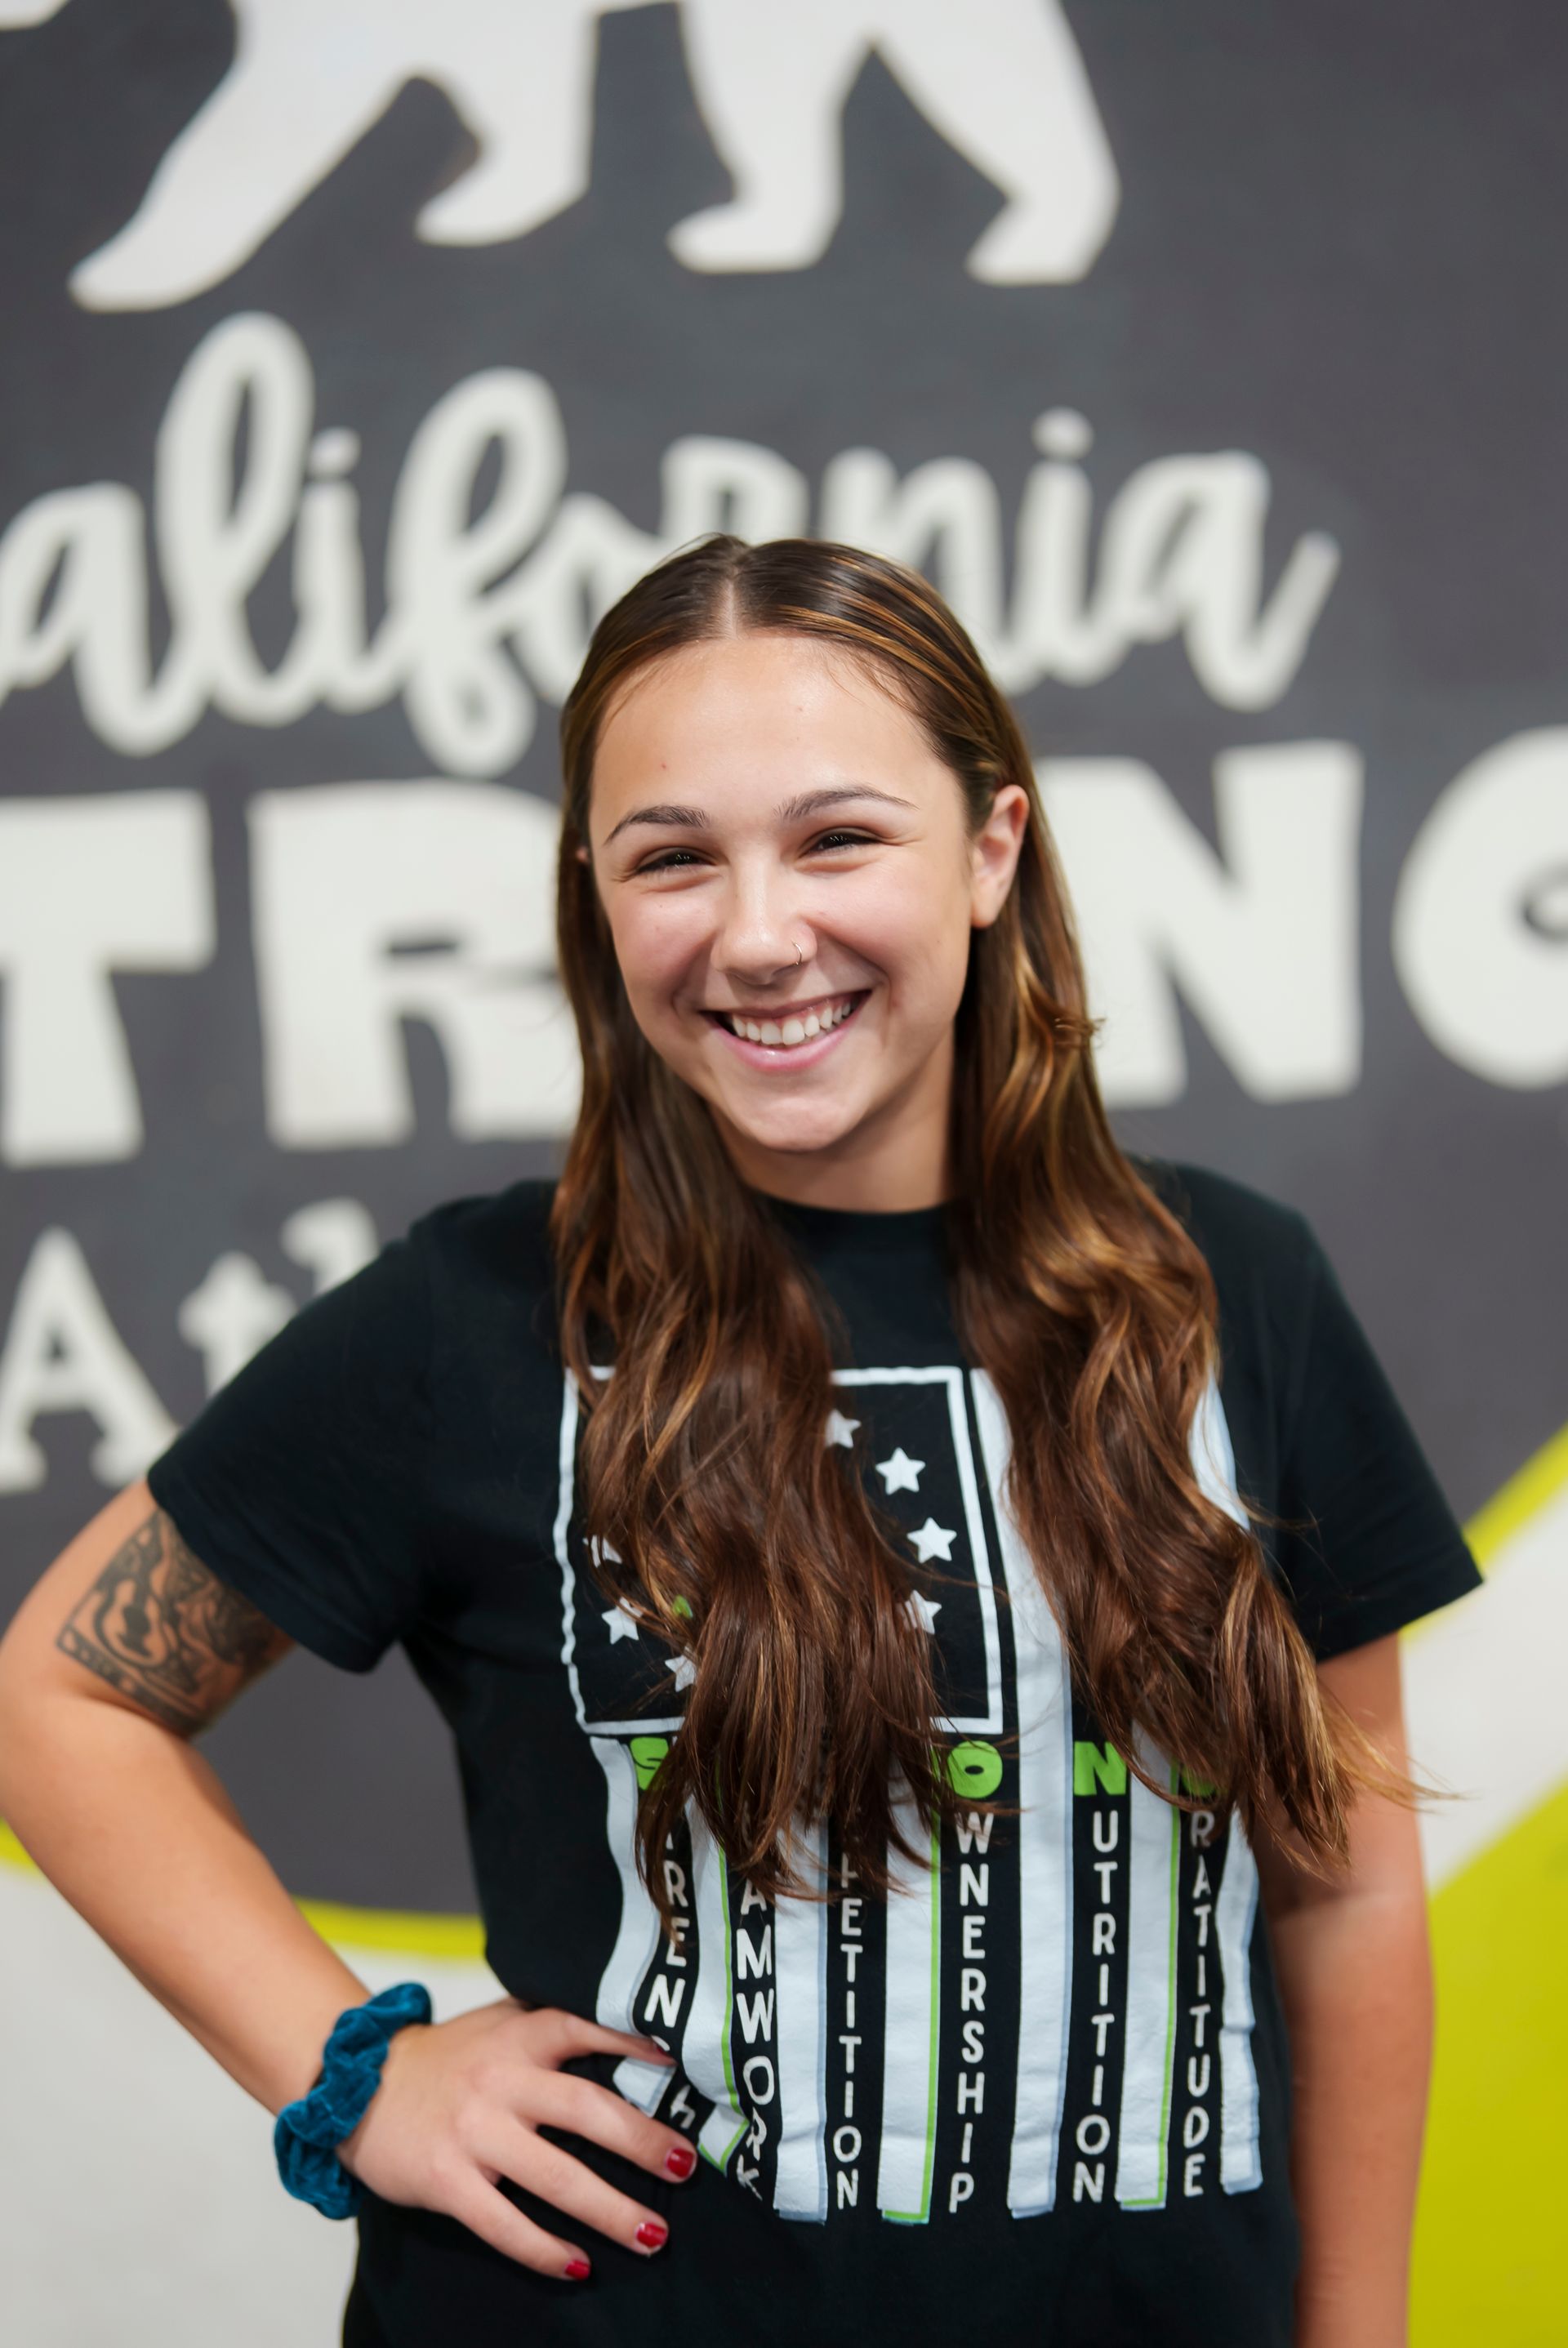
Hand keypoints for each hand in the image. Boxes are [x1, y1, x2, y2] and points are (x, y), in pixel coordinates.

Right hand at [336, 1998, 689, 2279]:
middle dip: (642, 2141)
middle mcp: (501, 2078)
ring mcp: (473, 2132)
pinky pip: (503, 2223)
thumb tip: (635, 2039)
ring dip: (610, 2210)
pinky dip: (544, 2248)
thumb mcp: (500, 2023)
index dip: (637, 2044)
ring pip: (555, 2176)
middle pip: (586, 2109)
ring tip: (653, 2235)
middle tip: (686, 2168)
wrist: (356, 2083)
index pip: (586, 2028)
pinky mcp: (445, 2180)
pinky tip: (578, 2265)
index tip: (683, 2067)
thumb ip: (552, 2026)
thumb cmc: (450, 2057)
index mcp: (520, 2033)